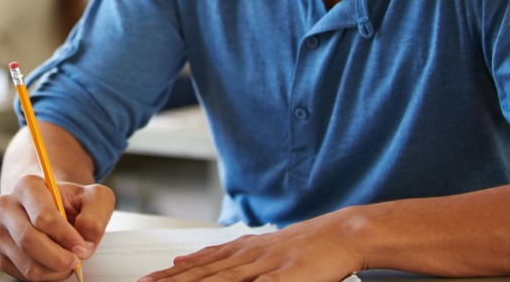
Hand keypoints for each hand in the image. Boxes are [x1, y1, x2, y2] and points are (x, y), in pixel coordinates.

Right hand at [0, 174, 114, 280]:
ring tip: (68, 260)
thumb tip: (84, 242)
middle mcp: (7, 207)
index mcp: (27, 186)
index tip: (82, 245)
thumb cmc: (71, 202)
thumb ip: (95, 215)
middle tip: (76, 260)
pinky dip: (46, 276)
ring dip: (55, 269)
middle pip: (28, 241)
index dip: (65, 236)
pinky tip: (55, 264)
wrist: (55, 208)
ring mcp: (0, 232)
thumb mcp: (94, 198)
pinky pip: (24, 274)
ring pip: (27, 263)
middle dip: (58, 257)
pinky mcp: (1, 255)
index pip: (42, 217)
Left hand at [138, 210, 361, 281]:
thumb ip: (220, 256)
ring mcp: (267, 266)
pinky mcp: (287, 276)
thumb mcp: (254, 248)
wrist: (340, 233)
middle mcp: (247, 257)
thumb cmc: (301, 247)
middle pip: (203, 274)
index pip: (196, 267)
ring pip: (224, 280)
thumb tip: (182, 262)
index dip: (168, 277)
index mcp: (238, 251)